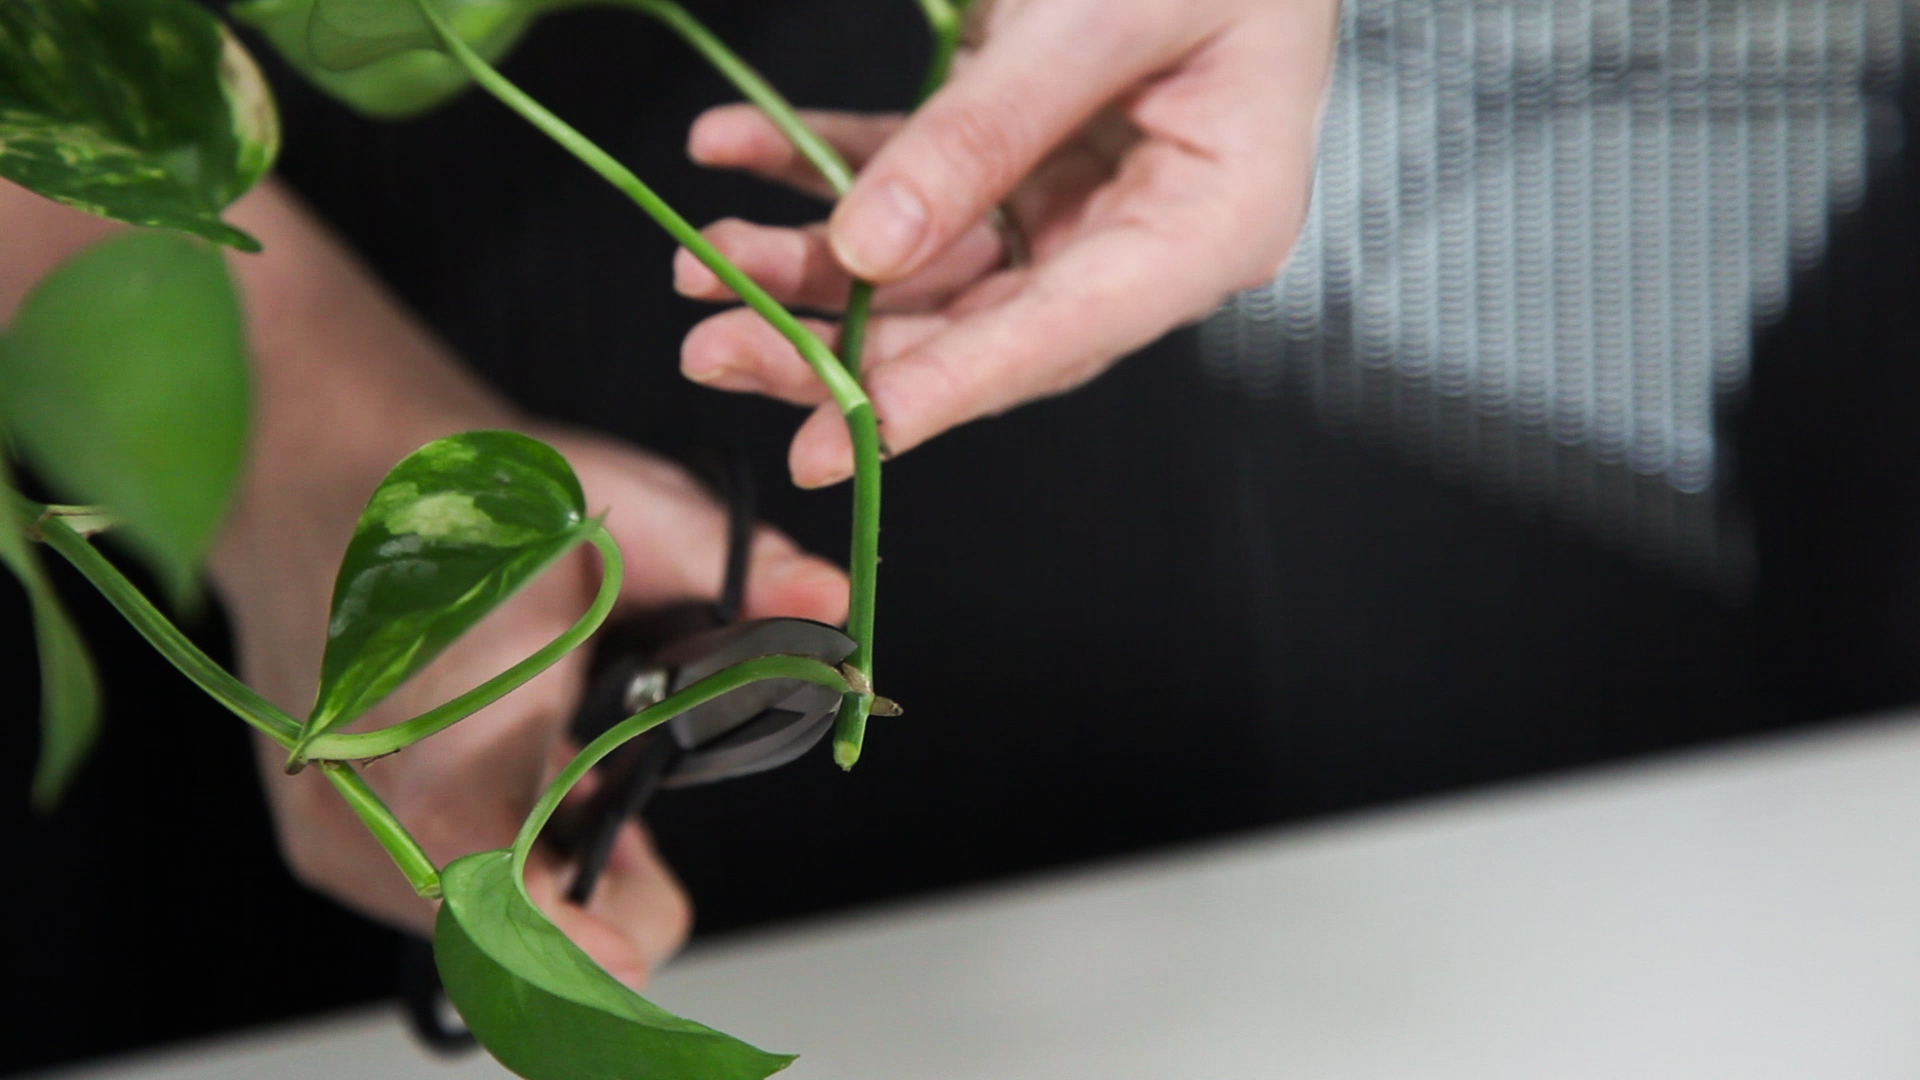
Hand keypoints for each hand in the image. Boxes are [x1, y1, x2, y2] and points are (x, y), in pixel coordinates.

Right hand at [201, 184, 847, 989]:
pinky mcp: (320, 824)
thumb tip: (832, 602)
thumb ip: (734, 569)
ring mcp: (333, 820)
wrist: (314, 455)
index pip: (507, 909)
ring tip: (575, 775)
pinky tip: (523, 780)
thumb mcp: (615, 505)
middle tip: (635, 824)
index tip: (649, 938)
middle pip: (512, 931)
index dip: (591, 947)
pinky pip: (429, 886)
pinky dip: (494, 855)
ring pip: (473, 915)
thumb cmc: (455, 482)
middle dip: (597, 894)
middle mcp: (368, 800)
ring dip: (545, 871)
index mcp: (443, 733)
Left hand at [675, 0, 1338, 486]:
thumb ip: (987, 131)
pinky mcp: (1025, 154)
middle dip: (839, 346)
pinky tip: (737, 151)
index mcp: (1210, 223)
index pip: (1061, 335)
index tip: (840, 440)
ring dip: (811, 265)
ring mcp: (1079, 197)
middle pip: (977, 324)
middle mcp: (1142, 234)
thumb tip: (871, 244)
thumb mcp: (1097, 14)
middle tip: (718, 352)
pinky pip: (910, 178)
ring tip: (705, 263)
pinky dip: (822, 165)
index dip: (943, 391)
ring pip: (927, 268)